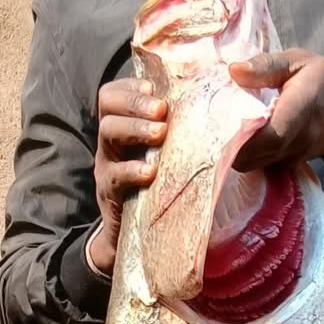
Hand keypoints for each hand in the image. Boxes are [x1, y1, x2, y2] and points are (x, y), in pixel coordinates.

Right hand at [90, 78, 167, 275]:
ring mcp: (106, 166)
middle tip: (162, 109)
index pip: (113, 94)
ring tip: (160, 133)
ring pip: (108, 133)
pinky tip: (150, 172)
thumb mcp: (164, 155)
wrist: (136, 235)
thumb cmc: (157, 188)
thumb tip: (216, 107)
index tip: (154, 88)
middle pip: (109, 108)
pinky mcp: (108, 192)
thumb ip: (177, 133)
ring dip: (136, 128)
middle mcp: (110, 142)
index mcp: (122, 127)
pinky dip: (132, 171)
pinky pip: (116, 176)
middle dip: (136, 102)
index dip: (130, 87)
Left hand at [229, 50, 323, 171]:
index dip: (246, 140)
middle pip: (262, 155)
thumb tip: (233, 70)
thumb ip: (265, 66)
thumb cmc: (323, 78)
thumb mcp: (297, 60)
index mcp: (303, 104)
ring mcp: (300, 154)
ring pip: (261, 164)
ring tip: (224, 138)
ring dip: (241, 156)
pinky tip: (242, 144)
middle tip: (212, 135)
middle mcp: (303, 137)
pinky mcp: (294, 163)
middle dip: (234, 150)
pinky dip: (252, 158)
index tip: (222, 133)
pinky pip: (267, 166)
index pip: (273, 133)